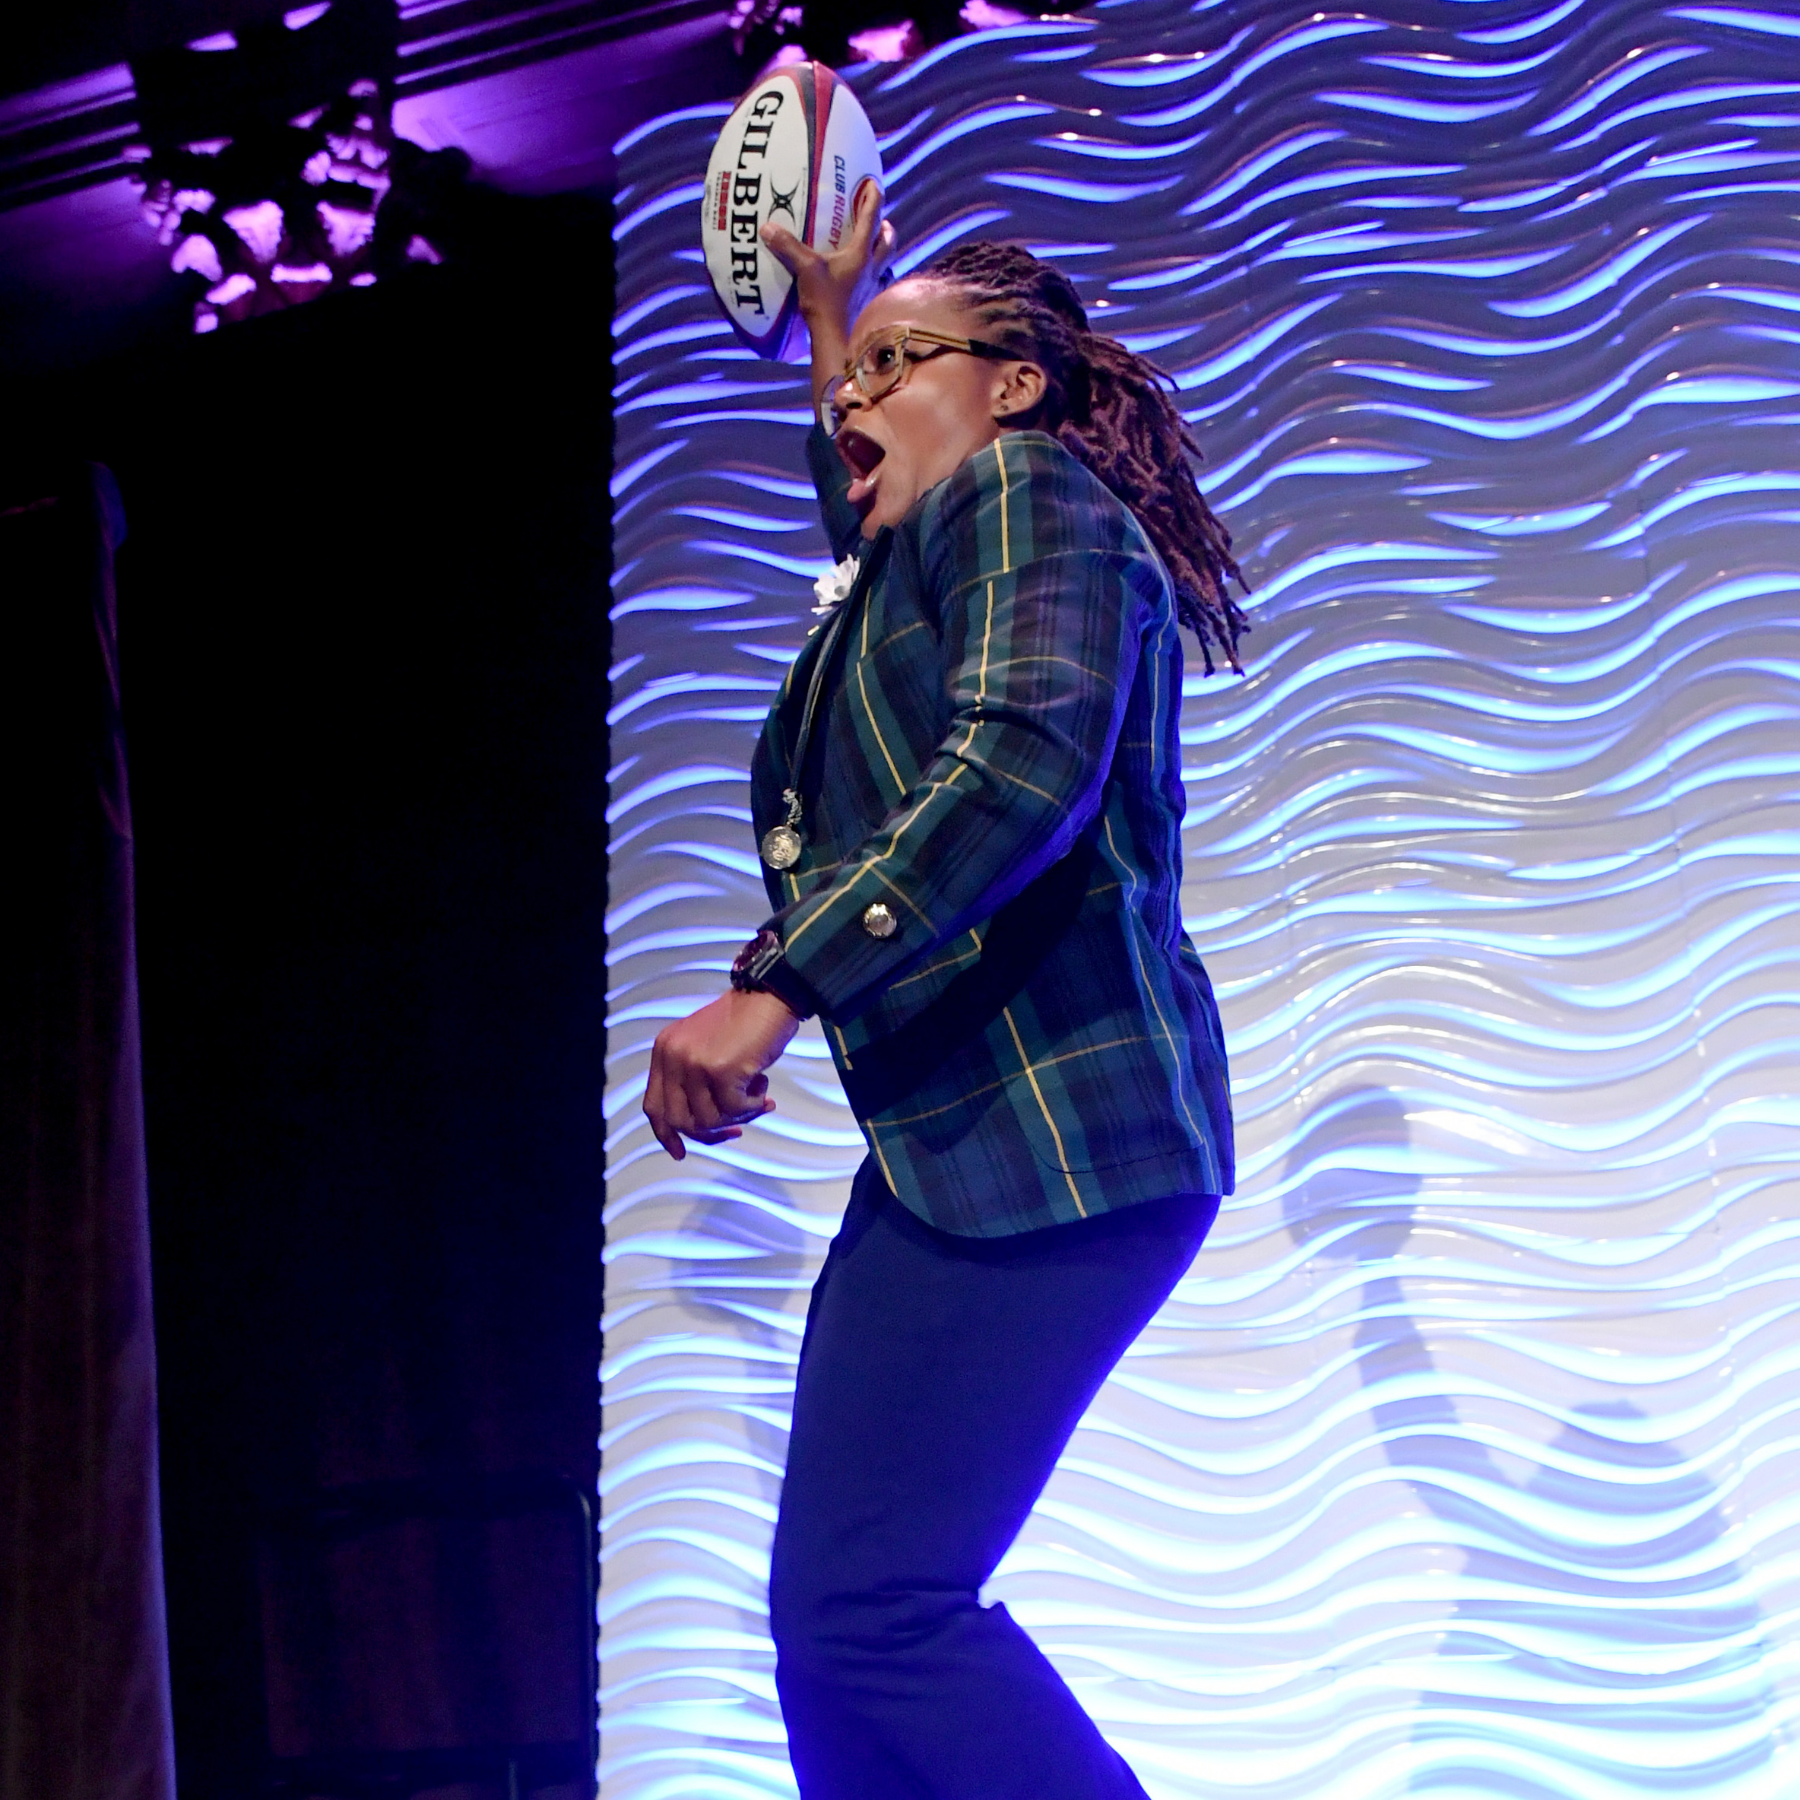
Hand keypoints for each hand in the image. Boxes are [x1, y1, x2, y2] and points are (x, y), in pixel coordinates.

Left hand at [645, 988, 800, 1159]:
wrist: (771, 995)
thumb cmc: (745, 1024)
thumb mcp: (704, 1048)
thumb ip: (693, 1080)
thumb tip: (700, 1127)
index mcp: (664, 1050)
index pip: (654, 1106)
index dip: (666, 1134)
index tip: (680, 1153)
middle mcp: (673, 1056)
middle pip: (680, 1120)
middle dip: (711, 1132)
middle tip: (738, 1128)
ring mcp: (694, 1064)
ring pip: (709, 1119)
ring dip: (738, 1116)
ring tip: (757, 1095)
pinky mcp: (720, 1070)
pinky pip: (735, 1110)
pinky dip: (752, 1107)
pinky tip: (764, 1089)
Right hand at [761, 177, 895, 414]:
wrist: (838, 340)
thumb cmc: (826, 304)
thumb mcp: (805, 270)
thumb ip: (788, 247)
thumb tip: (767, 228)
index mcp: (861, 253)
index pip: (871, 217)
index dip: (872, 197)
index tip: (873, 182)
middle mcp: (873, 268)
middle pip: (888, 240)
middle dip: (885, 227)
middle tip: (880, 220)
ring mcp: (873, 287)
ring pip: (887, 263)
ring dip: (884, 252)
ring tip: (875, 248)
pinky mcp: (869, 305)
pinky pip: (877, 285)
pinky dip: (874, 278)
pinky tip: (864, 282)